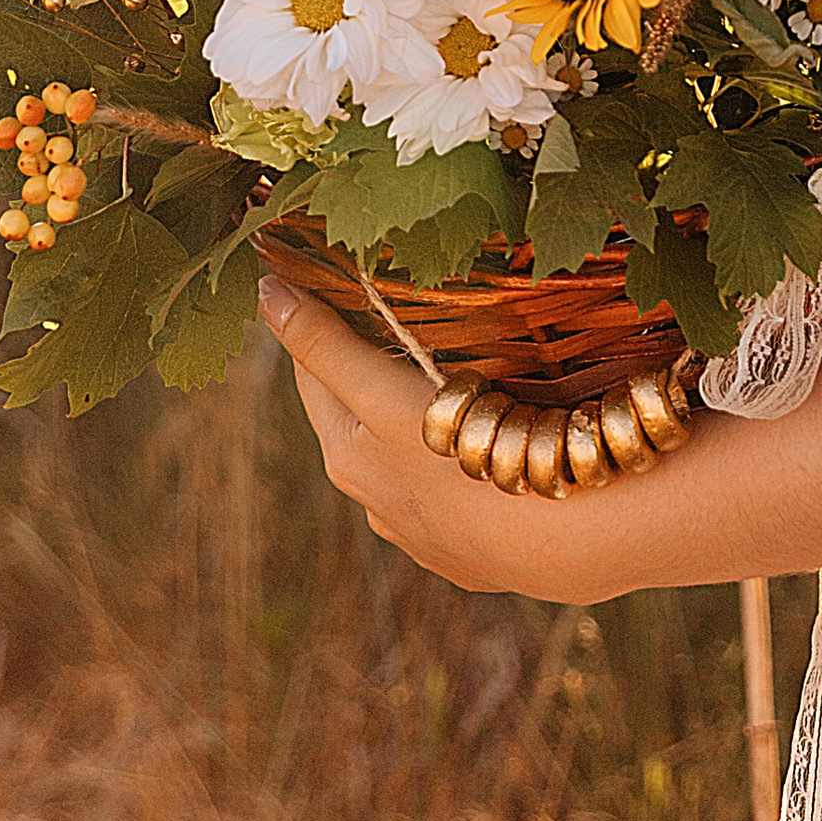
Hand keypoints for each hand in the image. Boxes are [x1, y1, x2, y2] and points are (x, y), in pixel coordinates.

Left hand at [259, 278, 616, 602]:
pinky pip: (458, 486)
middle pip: (361, 412)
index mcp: (346, 459)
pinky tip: (496, 437)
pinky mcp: (477, 546)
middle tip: (400, 307)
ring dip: (420, 415)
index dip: (320, 320)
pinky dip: (461, 457)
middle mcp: (376, 501)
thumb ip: (326, 346)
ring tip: (457, 369)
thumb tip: (263, 293)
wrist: (558, 540)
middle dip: (372, 364)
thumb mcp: (381, 395)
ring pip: (411, 452)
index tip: (333, 275)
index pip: (314, 372)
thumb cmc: (458, 460)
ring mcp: (428, 530)